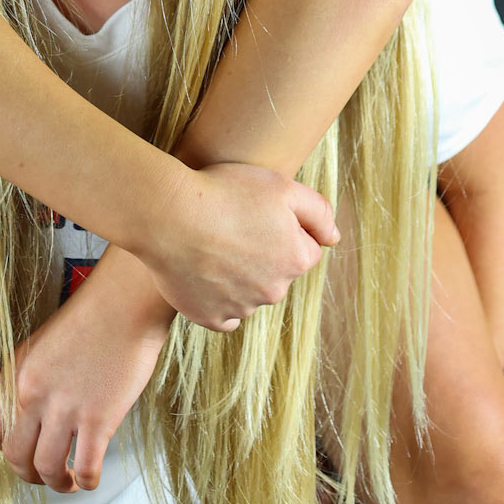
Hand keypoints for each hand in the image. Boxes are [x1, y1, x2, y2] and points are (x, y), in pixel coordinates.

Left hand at [0, 253, 172, 492]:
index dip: (2, 445)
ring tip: (67, 482)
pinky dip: (86, 482)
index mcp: (14, 372)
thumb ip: (30, 379)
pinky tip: (89, 479)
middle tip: (41, 474)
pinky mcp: (97, 420)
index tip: (19, 448)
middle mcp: (31, 393)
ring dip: (56, 484)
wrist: (125, 302)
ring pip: (46, 469)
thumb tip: (30, 414)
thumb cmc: (91, 316)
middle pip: (14, 456)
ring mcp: (64, 408)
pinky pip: (85, 468)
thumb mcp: (42, 345)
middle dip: (27, 473)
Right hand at [136, 160, 337, 330]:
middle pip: (277, 272)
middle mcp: (275, 291)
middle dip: (263, 253)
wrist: (169, 215)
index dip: (283, 227)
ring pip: (250, 292)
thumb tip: (334, 238)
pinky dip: (217, 298)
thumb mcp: (281, 186)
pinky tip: (204, 273)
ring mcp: (242, 308)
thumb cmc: (224, 193)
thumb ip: (318, 211)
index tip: (256, 213)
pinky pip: (224, 315)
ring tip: (210, 243)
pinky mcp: (210, 317)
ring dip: (238, 274)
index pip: (304, 248)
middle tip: (232, 224)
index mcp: (296, 259)